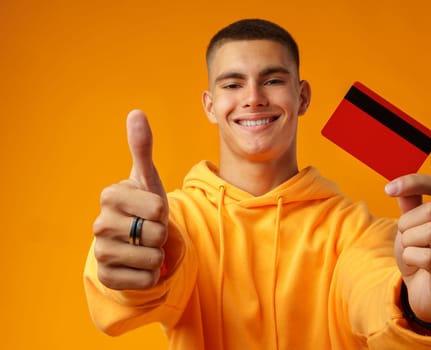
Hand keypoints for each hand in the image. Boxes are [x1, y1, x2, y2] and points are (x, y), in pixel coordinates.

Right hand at [92, 110, 169, 289]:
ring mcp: (101, 252)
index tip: (152, 209)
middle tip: (150, 229)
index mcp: (110, 195)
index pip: (158, 207)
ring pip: (152, 258)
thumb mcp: (148, 178)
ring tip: (146, 245)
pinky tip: (140, 264)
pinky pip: (146, 279)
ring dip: (158, 254)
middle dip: (162, 233)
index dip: (163, 210)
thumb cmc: (145, 205)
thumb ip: (142, 147)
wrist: (136, 240)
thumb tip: (136, 113)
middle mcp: (100, 224)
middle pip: (157, 233)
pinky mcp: (108, 276)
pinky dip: (152, 274)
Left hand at [385, 174, 430, 322]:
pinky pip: (427, 257)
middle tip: (406, 237)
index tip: (388, 189)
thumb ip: (410, 203)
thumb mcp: (413, 225)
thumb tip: (399, 185)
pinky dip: (410, 258)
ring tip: (411, 250)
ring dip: (409, 240)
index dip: (413, 183)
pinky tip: (414, 264)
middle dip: (407, 223)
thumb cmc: (421, 253)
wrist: (425, 292)